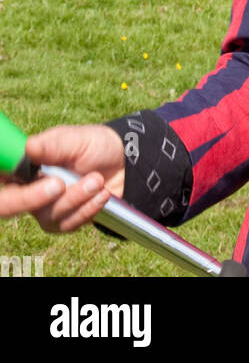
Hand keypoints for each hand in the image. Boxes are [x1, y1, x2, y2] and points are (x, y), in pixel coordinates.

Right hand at [0, 125, 124, 233]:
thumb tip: (29, 147)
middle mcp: (27, 189)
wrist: (123, 164)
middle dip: (32, 198)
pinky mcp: (62, 222)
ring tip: (97, 180)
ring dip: (75, 197)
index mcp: (24, 165)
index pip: (3, 175)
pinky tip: (102, 194)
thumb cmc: (94, 145)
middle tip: (59, 185)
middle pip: (9, 205)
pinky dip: (87, 209)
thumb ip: (54, 145)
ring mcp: (43, 208)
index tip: (28, 177)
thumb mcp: (77, 139)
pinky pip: (67, 224)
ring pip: (47, 214)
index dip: (8, 188)